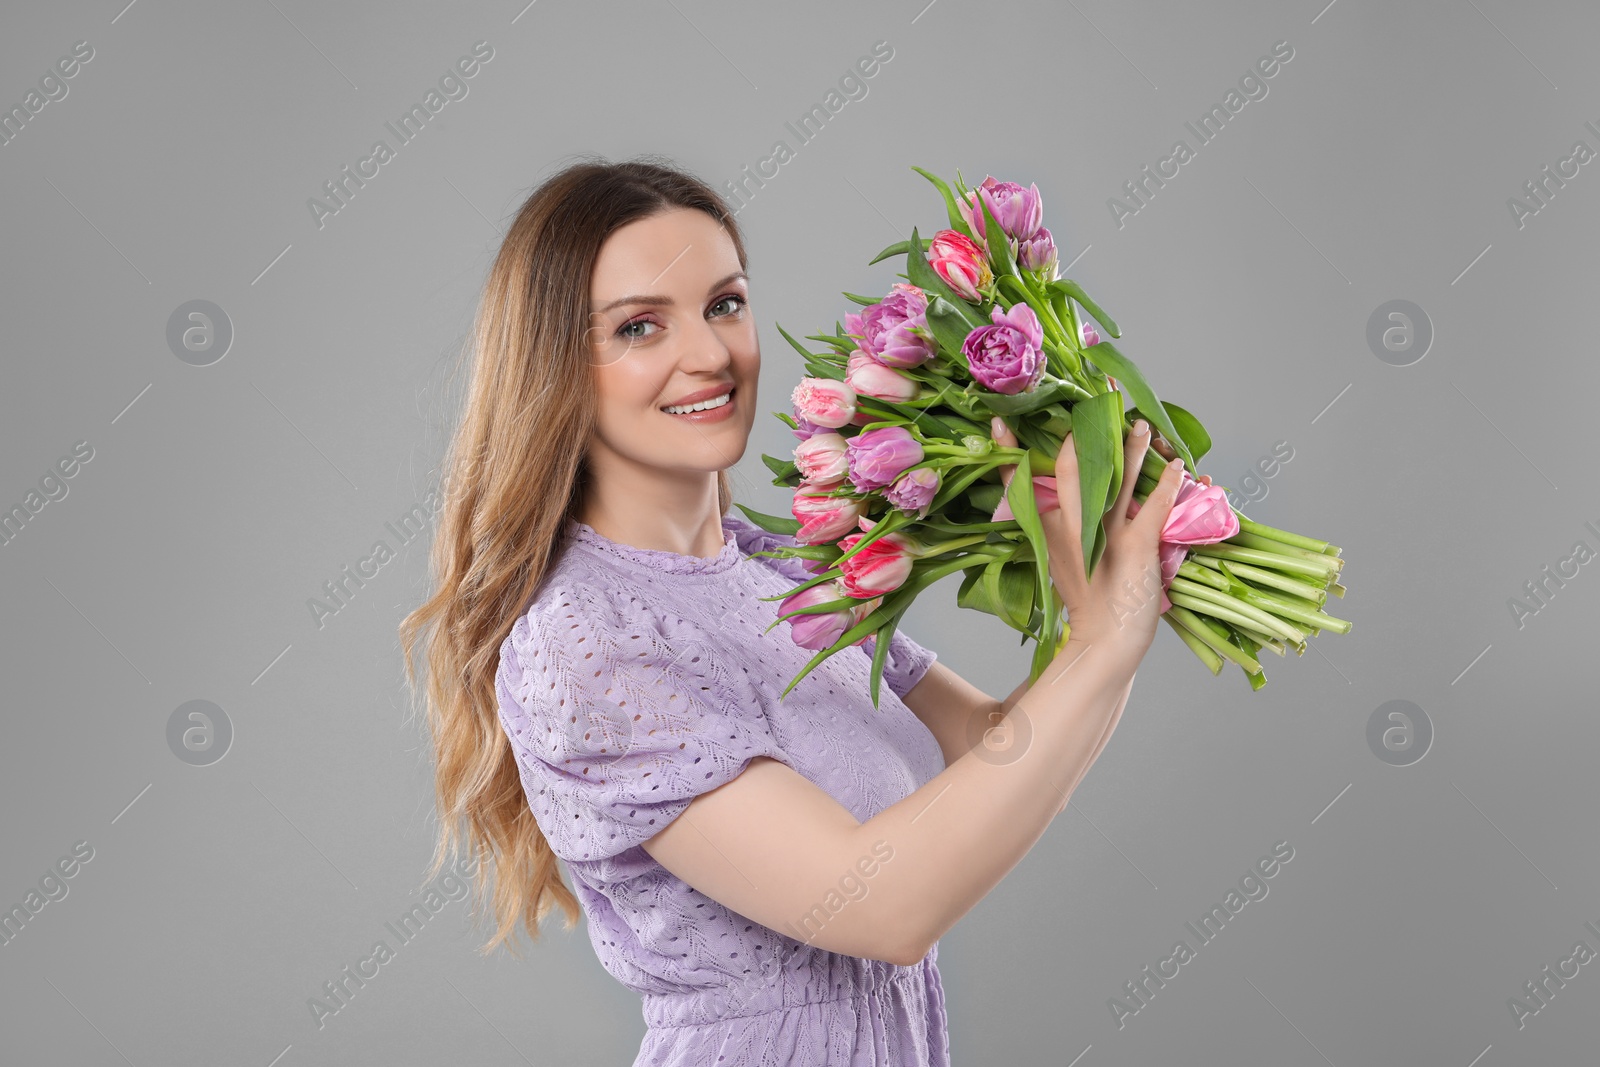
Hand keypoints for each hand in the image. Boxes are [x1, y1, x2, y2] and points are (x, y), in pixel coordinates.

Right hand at [990, 416, 1197, 667]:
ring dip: (1132, 449)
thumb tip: (1065, 497)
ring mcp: (1105, 535)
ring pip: (1117, 480)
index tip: (998, 423)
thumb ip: (1061, 528)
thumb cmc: (1090, 603)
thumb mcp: (1063, 561)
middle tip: (1092, 407)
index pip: (1021, 487)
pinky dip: (1168, 484)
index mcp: (1049, 532)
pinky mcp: (1137, 545)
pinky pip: (1155, 506)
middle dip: (1081, 436)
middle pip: (1072, 472)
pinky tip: (1179, 466)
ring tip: (1141, 425)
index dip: (1009, 454)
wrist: (1108, 643)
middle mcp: (1074, 529)